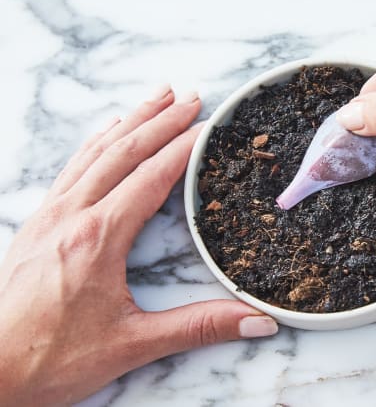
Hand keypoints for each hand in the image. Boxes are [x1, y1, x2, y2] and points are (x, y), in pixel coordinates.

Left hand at [0, 86, 277, 406]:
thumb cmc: (50, 359)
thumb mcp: (133, 344)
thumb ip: (199, 326)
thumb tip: (256, 320)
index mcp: (98, 237)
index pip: (152, 177)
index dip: (184, 147)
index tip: (208, 125)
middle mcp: (71, 216)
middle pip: (124, 152)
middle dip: (161, 121)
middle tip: (190, 96)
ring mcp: (49, 216)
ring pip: (95, 153)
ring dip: (130, 121)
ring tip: (155, 97)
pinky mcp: (37, 224)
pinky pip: (71, 168)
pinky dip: (95, 143)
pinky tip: (106, 131)